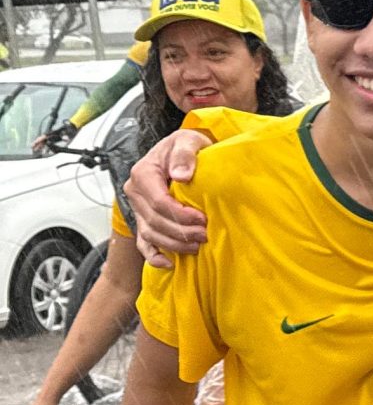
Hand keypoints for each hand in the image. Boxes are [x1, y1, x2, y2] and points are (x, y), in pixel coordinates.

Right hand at [126, 128, 213, 265]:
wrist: (182, 151)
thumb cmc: (185, 146)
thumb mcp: (188, 141)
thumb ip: (185, 154)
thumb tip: (181, 175)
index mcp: (143, 173)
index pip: (159, 202)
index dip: (181, 215)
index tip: (203, 219)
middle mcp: (135, 192)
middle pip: (155, 221)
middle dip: (181, 232)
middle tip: (206, 234)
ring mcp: (137, 209)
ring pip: (151, 235)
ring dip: (174, 244)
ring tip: (198, 244)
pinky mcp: (143, 220)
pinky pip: (143, 244)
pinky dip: (155, 257)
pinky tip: (170, 263)